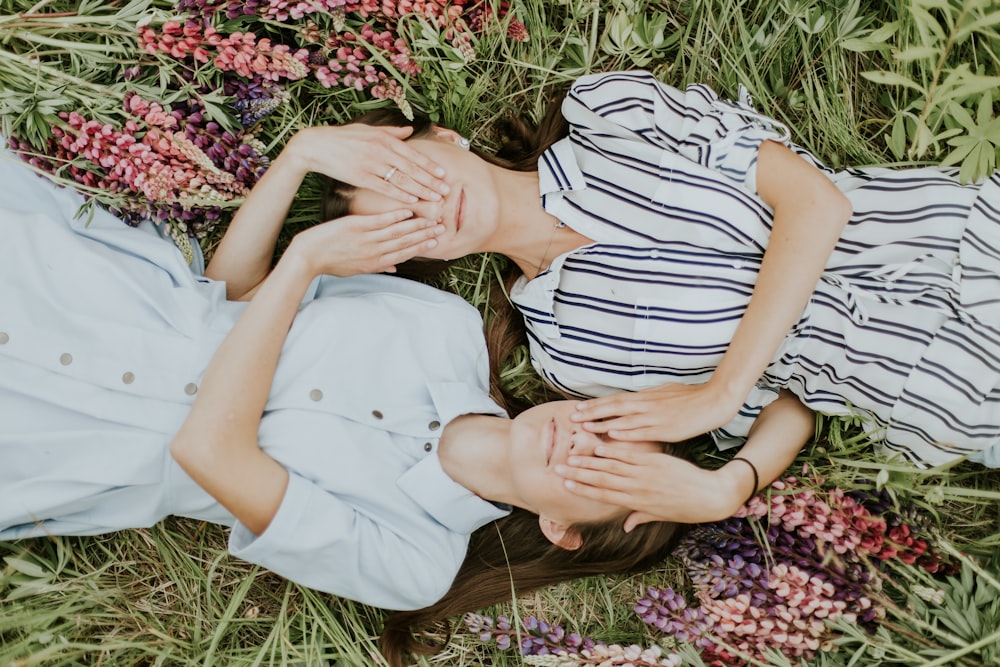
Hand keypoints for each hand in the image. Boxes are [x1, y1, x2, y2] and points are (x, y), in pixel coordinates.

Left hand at [288, 209, 442, 276]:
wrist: (307, 258)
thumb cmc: (330, 263)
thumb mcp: (355, 270)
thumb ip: (377, 267)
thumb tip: (394, 270)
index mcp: (375, 264)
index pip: (403, 254)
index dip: (422, 247)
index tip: (436, 241)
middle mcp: (374, 253)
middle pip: (405, 243)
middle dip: (425, 236)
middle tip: (442, 228)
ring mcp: (366, 240)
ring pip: (397, 233)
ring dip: (416, 226)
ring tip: (431, 219)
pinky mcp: (355, 227)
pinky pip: (379, 221)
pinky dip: (394, 216)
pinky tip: (407, 211)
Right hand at [289, 125, 447, 202]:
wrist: (316, 145)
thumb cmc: (343, 138)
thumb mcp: (368, 130)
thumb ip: (391, 132)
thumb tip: (410, 130)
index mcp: (384, 138)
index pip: (412, 154)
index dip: (429, 165)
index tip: (444, 174)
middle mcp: (381, 150)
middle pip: (411, 168)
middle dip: (431, 180)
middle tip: (446, 190)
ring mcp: (371, 164)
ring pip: (401, 179)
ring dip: (420, 190)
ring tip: (435, 199)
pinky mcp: (360, 177)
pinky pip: (384, 188)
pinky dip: (399, 194)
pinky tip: (412, 201)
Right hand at [555, 444, 741, 526]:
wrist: (710, 496)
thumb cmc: (686, 508)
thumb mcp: (661, 516)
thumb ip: (640, 516)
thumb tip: (625, 526)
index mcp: (636, 502)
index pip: (603, 495)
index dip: (582, 490)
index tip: (564, 486)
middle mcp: (637, 488)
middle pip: (601, 480)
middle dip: (577, 475)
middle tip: (557, 469)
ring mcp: (645, 473)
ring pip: (611, 466)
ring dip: (589, 461)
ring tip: (571, 456)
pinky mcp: (655, 461)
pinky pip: (629, 454)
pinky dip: (613, 450)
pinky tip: (598, 445)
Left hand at [571, 381, 740, 442]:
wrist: (714, 401)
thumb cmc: (690, 397)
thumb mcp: (665, 393)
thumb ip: (648, 399)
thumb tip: (634, 400)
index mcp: (646, 397)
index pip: (615, 399)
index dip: (596, 404)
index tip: (578, 407)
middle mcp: (646, 405)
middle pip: (614, 407)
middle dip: (592, 412)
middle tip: (573, 417)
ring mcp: (655, 416)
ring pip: (623, 419)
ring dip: (603, 423)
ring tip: (585, 428)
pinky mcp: (665, 428)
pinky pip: (642, 431)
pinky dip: (626, 433)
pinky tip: (612, 436)